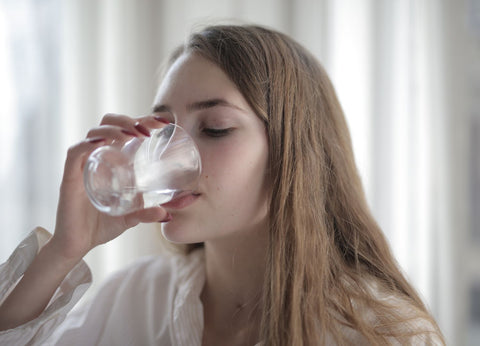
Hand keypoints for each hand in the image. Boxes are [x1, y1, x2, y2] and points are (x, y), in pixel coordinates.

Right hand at [50, 113, 171, 260]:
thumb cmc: (101, 225)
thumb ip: (146, 213)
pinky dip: (87, 143)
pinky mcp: (70, 177)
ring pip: (94, 132)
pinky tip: (103, 142)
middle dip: (128, 120)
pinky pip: (75, 152)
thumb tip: (167, 215)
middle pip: (109, 123)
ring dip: (115, 128)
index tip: (163, 122)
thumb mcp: (130, 218)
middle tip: (148, 130)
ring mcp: (83, 165)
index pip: (125, 130)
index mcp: (112, 160)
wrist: (77, 245)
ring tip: (132, 135)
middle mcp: (97, 157)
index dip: (143, 120)